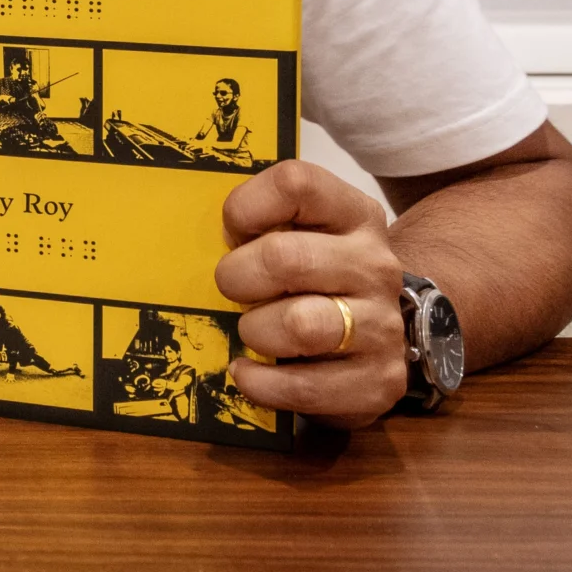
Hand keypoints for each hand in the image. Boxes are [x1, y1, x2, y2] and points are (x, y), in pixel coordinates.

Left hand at [215, 159, 407, 428]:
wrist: (377, 334)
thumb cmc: (315, 276)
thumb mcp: (298, 232)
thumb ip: (258, 222)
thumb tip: (189, 234)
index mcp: (353, 215)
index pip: (296, 184)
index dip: (245, 207)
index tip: (232, 231)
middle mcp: (375, 266)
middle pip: (285, 258)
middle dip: (238, 277)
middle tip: (232, 289)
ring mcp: (382, 325)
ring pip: (300, 325)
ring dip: (257, 331)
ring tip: (253, 331)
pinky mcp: (380, 381)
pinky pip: (303, 386)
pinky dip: (262, 383)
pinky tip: (249, 371)